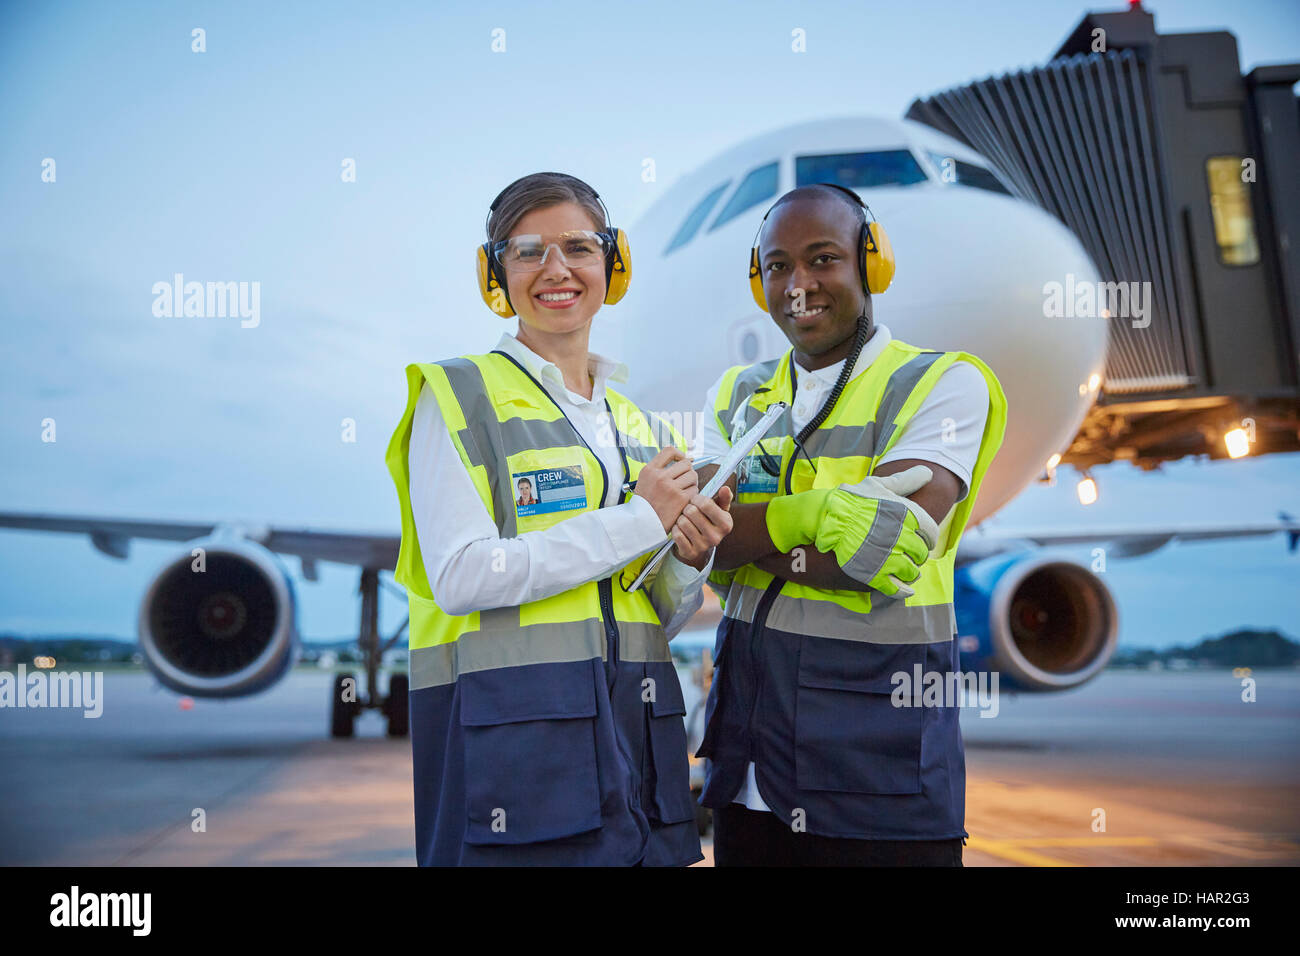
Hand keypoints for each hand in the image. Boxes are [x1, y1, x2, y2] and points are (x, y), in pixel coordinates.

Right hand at [633, 446, 698, 532]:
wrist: (642, 525)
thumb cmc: (645, 504)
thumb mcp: (644, 481)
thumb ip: (659, 470)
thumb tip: (683, 459)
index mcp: (650, 470)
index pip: (669, 451)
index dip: (679, 454)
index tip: (681, 461)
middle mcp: (660, 477)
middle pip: (686, 463)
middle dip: (688, 471)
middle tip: (685, 480)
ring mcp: (671, 488)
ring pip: (693, 476)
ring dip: (692, 483)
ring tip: (685, 490)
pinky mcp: (681, 499)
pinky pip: (695, 490)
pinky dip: (693, 495)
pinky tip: (685, 500)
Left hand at [671, 487, 733, 569]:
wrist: (700, 545)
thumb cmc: (709, 521)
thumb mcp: (719, 509)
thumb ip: (723, 497)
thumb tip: (725, 488)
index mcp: (726, 524)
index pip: (705, 504)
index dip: (696, 499)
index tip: (695, 500)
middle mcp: (716, 537)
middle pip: (692, 512)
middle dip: (687, 508)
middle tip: (688, 511)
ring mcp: (703, 546)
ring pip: (683, 522)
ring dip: (680, 518)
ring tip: (684, 519)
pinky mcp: (690, 553)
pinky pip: (677, 534)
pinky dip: (675, 529)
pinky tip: (680, 529)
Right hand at [765, 466, 935, 596]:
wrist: (825, 518)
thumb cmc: (852, 499)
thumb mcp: (879, 485)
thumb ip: (906, 481)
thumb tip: (929, 472)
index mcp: (908, 516)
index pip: (931, 533)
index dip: (926, 536)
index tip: (918, 537)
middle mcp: (903, 538)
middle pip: (921, 554)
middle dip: (916, 554)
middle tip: (905, 551)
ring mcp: (889, 558)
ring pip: (911, 572)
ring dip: (909, 571)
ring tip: (901, 568)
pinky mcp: (875, 575)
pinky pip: (897, 588)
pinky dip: (902, 591)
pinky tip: (903, 589)